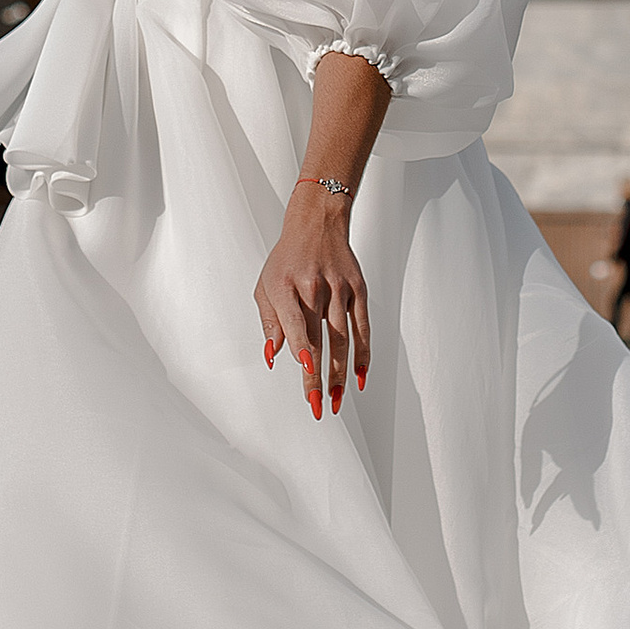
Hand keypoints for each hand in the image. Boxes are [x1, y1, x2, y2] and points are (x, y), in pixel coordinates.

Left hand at [255, 181, 369, 418]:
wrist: (317, 222)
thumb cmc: (286, 259)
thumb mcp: (266, 285)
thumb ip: (269, 322)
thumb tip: (273, 356)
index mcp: (286, 285)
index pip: (295, 319)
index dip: (300, 344)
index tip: (306, 366)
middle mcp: (314, 286)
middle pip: (320, 338)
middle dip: (319, 376)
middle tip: (319, 406)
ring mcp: (339, 288)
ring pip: (343, 338)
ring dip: (341, 373)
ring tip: (337, 400)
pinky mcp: (357, 290)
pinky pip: (363, 327)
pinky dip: (363, 354)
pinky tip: (360, 377)